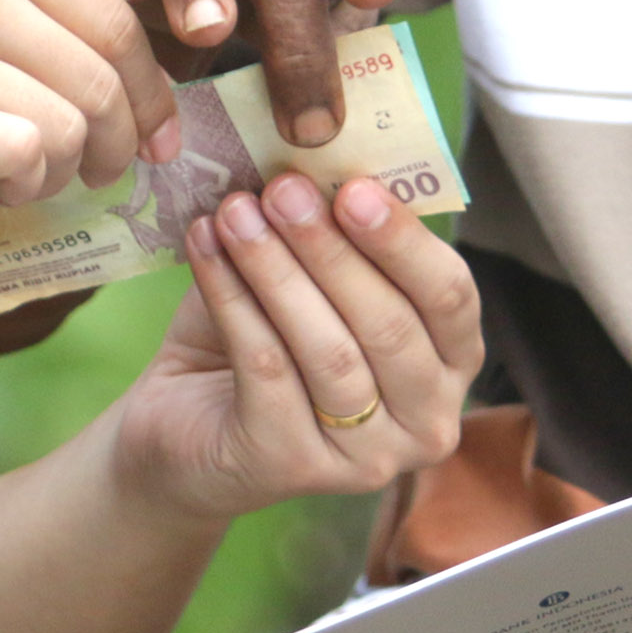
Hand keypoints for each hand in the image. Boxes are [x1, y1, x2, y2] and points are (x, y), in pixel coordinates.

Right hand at [0, 0, 180, 207]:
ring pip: (69, 127)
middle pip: (102, 78)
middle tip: (102, 174)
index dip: (149, 87)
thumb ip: (22, 0)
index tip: (155, 132)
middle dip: (120, 143)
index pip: (116, 15)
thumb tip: (134, 74)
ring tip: (12, 173)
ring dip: (58, 170)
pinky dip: (15, 187)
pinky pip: (20, 160)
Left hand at [107, 171, 481, 522]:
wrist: (180, 424)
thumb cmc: (263, 338)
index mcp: (450, 363)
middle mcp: (426, 422)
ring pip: (329, 350)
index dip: (404, 240)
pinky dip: (233, 300)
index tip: (352, 185)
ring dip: (276, 269)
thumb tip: (324, 164)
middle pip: (390, 325)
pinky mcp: (292, 469)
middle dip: (330, 248)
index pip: (451, 297)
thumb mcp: (309, 279)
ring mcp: (365, 459)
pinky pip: (267, 369)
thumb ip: (334, 235)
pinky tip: (205, 249)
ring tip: (234, 212)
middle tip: (282, 188)